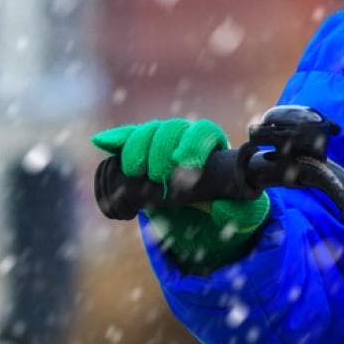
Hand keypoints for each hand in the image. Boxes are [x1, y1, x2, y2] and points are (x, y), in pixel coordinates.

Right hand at [90, 117, 269, 272]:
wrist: (198, 204)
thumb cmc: (224, 203)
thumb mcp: (240, 211)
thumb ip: (241, 213)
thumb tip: (225, 208)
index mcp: (212, 144)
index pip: (204, 132)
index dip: (192, 145)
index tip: (183, 164)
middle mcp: (184, 135)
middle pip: (170, 130)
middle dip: (161, 151)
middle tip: (158, 177)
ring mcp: (159, 141)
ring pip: (146, 132)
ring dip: (137, 149)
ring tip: (134, 172)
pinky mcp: (138, 151)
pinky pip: (124, 139)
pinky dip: (115, 140)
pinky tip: (102, 143)